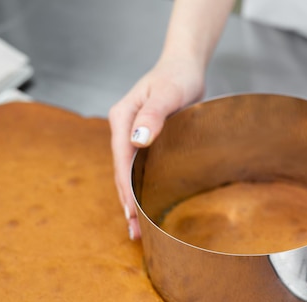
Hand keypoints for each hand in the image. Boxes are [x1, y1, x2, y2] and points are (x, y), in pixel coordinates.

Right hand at [108, 57, 204, 239]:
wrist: (185, 67)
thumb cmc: (177, 76)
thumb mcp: (168, 93)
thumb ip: (153, 115)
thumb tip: (138, 140)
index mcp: (122, 118)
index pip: (121, 159)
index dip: (126, 187)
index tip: (133, 210)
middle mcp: (124, 129)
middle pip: (121, 171)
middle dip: (127, 202)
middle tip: (135, 230)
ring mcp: (133, 136)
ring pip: (129, 174)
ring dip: (132, 200)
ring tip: (138, 228)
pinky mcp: (146, 141)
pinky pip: (140, 169)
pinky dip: (142, 188)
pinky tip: (147, 205)